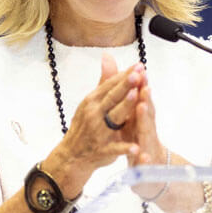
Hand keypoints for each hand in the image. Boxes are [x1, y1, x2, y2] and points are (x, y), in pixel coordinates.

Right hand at [45, 55, 145, 192]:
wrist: (72, 156)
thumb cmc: (85, 125)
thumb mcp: (92, 102)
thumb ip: (104, 81)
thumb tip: (108, 56)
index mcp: (92, 101)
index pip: (110, 85)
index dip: (124, 75)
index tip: (139, 65)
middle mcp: (94, 114)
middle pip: (113, 97)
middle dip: (126, 85)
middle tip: (139, 74)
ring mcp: (98, 132)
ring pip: (114, 118)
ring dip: (125, 107)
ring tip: (137, 97)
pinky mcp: (102, 150)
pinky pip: (115, 148)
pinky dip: (125, 148)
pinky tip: (136, 147)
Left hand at [123, 82, 170, 199]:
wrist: (150, 173)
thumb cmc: (139, 142)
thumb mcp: (131, 120)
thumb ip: (128, 98)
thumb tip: (126, 73)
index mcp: (141, 119)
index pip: (142, 100)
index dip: (141, 86)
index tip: (140, 71)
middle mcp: (148, 131)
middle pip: (148, 114)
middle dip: (146, 100)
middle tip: (144, 87)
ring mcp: (149, 148)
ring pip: (147, 134)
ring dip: (146, 122)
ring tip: (143, 108)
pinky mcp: (147, 166)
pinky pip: (145, 163)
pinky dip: (145, 160)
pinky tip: (143, 158)